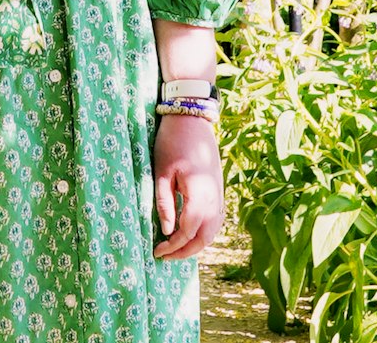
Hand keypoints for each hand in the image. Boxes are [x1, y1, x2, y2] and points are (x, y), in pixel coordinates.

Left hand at [148, 110, 221, 260]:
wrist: (192, 119)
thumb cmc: (172, 142)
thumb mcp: (162, 172)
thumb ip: (165, 203)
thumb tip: (167, 231)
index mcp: (200, 194)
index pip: (188, 231)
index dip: (173, 246)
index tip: (157, 251)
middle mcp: (214, 198)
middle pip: (205, 237)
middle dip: (186, 252)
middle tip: (166, 256)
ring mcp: (219, 194)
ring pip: (213, 231)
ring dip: (196, 244)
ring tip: (176, 248)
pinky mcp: (218, 189)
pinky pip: (215, 220)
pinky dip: (204, 232)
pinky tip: (190, 232)